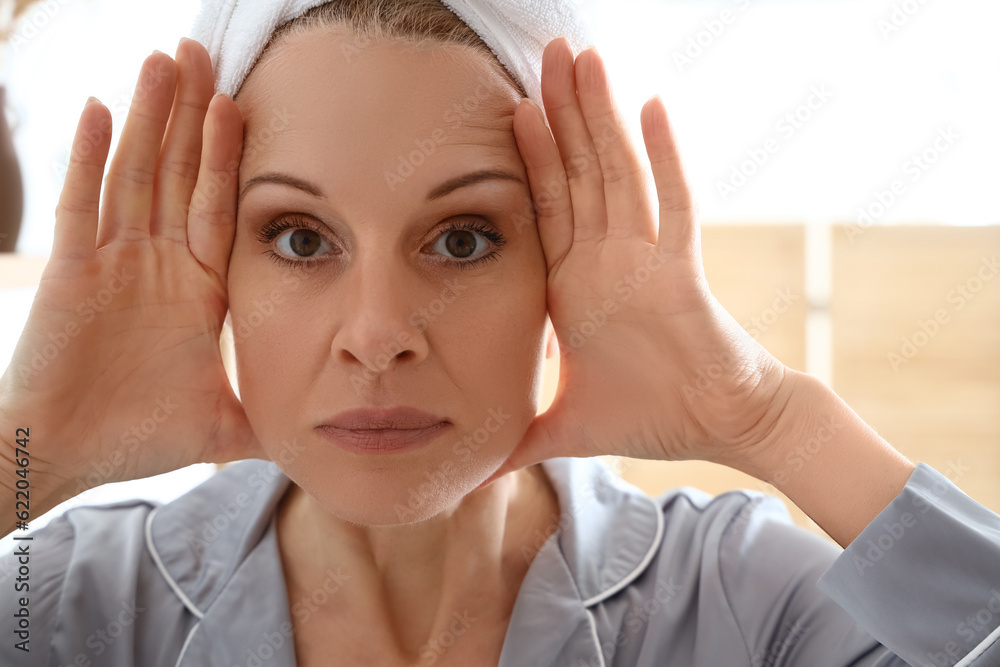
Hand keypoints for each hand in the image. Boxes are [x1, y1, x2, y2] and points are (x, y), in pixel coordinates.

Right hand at [0, 38, 263, 512]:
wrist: (66, 456)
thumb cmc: (136, 438)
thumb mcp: (222, 423)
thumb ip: (268, 419)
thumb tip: (319, 440)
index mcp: (197, 289)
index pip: (218, 206)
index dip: (229, 157)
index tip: (242, 105)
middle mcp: (158, 265)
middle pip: (178, 174)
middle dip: (191, 115)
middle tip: (203, 53)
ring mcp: (113, 263)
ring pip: (136, 175)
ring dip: (149, 119)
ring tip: (163, 61)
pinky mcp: (72, 273)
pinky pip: (81, 207)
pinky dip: (88, 160)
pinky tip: (98, 110)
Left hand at [483, 38, 796, 483]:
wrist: (721, 428)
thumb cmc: (651, 419)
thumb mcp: (566, 426)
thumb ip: (522, 438)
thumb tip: (478, 466)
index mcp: (576, 286)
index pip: (547, 208)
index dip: (529, 158)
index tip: (510, 107)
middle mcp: (609, 261)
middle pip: (581, 172)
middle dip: (563, 111)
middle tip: (546, 51)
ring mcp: (647, 259)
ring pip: (620, 173)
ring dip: (601, 116)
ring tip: (584, 58)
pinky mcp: (683, 269)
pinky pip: (675, 204)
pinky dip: (665, 156)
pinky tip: (652, 106)